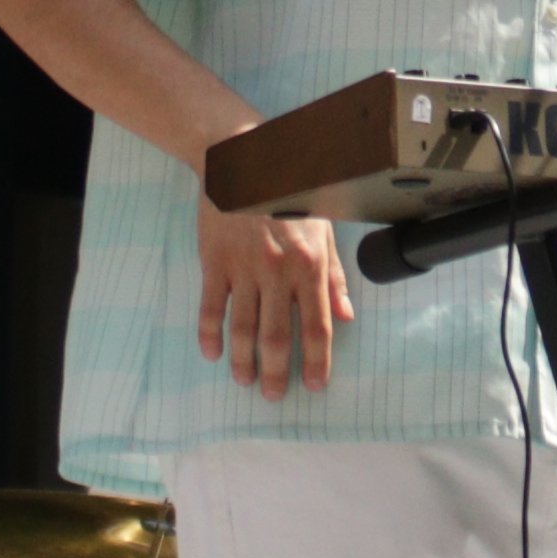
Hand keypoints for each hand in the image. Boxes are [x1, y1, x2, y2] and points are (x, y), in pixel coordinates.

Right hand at [201, 201, 350, 394]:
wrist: (242, 161)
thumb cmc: (289, 196)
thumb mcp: (323, 230)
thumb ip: (333, 275)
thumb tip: (346, 316)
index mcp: (309, 265)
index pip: (317, 326)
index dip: (316, 361)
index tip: (314, 386)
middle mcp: (277, 271)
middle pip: (276, 335)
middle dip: (276, 372)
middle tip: (273, 396)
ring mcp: (243, 268)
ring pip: (242, 327)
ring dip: (243, 360)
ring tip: (244, 381)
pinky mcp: (214, 262)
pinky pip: (210, 307)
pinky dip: (210, 334)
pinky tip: (213, 354)